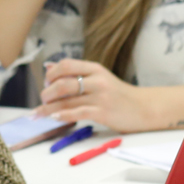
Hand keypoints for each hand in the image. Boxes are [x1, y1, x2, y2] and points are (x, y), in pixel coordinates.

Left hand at [35, 59, 155, 131]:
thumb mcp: (99, 77)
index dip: (51, 74)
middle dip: (47, 92)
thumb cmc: (118, 95)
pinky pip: (77, 113)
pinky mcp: (103, 112)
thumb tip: (49, 66)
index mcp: (95, 69)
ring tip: (39, 113)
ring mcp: (100, 97)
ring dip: (49, 108)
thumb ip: (76, 73)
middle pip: (63, 83)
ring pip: (67, 100)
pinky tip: (54, 118)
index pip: (66, 65)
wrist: (144, 108)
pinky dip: (63, 116)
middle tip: (43, 99)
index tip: (46, 83)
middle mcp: (97, 80)